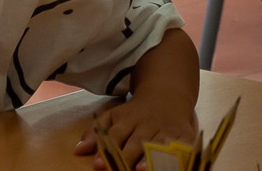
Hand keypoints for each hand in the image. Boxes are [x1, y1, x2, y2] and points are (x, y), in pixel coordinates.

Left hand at [75, 90, 198, 169]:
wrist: (166, 98)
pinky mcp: (183, 136)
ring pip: (158, 145)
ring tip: (141, 169)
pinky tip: (170, 166)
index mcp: (127, 119)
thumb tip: (77, 150)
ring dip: (151, 158)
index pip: (115, 135)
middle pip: (136, 142)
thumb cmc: (134, 114)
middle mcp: (146, 125)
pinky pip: (181, 148)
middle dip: (128, 156)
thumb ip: (95, 133)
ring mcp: (165, 130)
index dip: (107, 149)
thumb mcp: (113, 117)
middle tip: (120, 170)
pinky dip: (176, 156)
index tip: (98, 164)